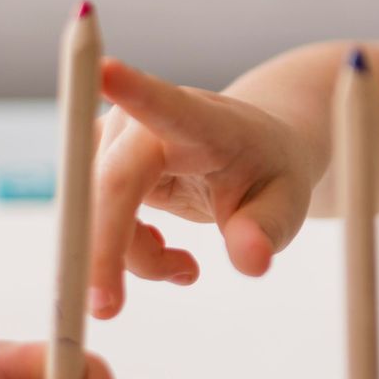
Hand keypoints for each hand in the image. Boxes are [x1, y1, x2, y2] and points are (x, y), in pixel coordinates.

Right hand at [90, 57, 322, 317]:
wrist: (257, 152)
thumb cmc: (272, 175)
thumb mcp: (286, 205)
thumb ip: (266, 231)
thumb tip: (252, 260)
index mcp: (204, 122)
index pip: (165, 104)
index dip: (132, 89)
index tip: (106, 68)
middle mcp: (148, 122)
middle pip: (110, 184)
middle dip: (104, 249)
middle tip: (107, 310)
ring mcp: (117, 139)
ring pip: (97, 213)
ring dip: (131, 256)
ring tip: (185, 267)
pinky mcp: (98, 161)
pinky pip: (92, 221)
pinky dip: (121, 252)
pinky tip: (163, 253)